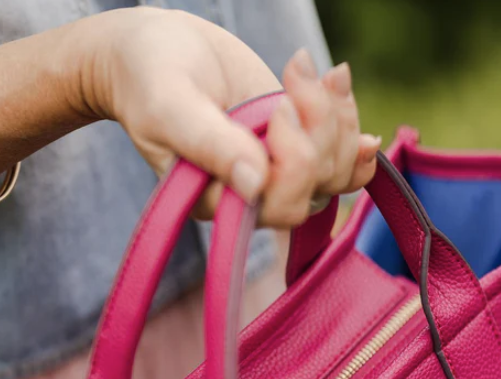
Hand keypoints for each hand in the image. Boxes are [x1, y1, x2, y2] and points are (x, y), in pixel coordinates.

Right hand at [74, 7, 379, 226]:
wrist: (155, 51)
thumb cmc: (149, 79)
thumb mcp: (171, 107)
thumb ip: (209, 145)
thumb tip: (254, 184)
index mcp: (220, 201)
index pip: (281, 204)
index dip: (295, 159)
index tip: (278, 105)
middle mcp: (253, 196)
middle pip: (317, 186)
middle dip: (321, 127)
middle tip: (296, 70)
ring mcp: (278, 171)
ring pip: (336, 171)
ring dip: (339, 117)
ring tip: (319, 71)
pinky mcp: (295, 146)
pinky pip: (340, 158)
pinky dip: (352, 127)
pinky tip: (344, 94)